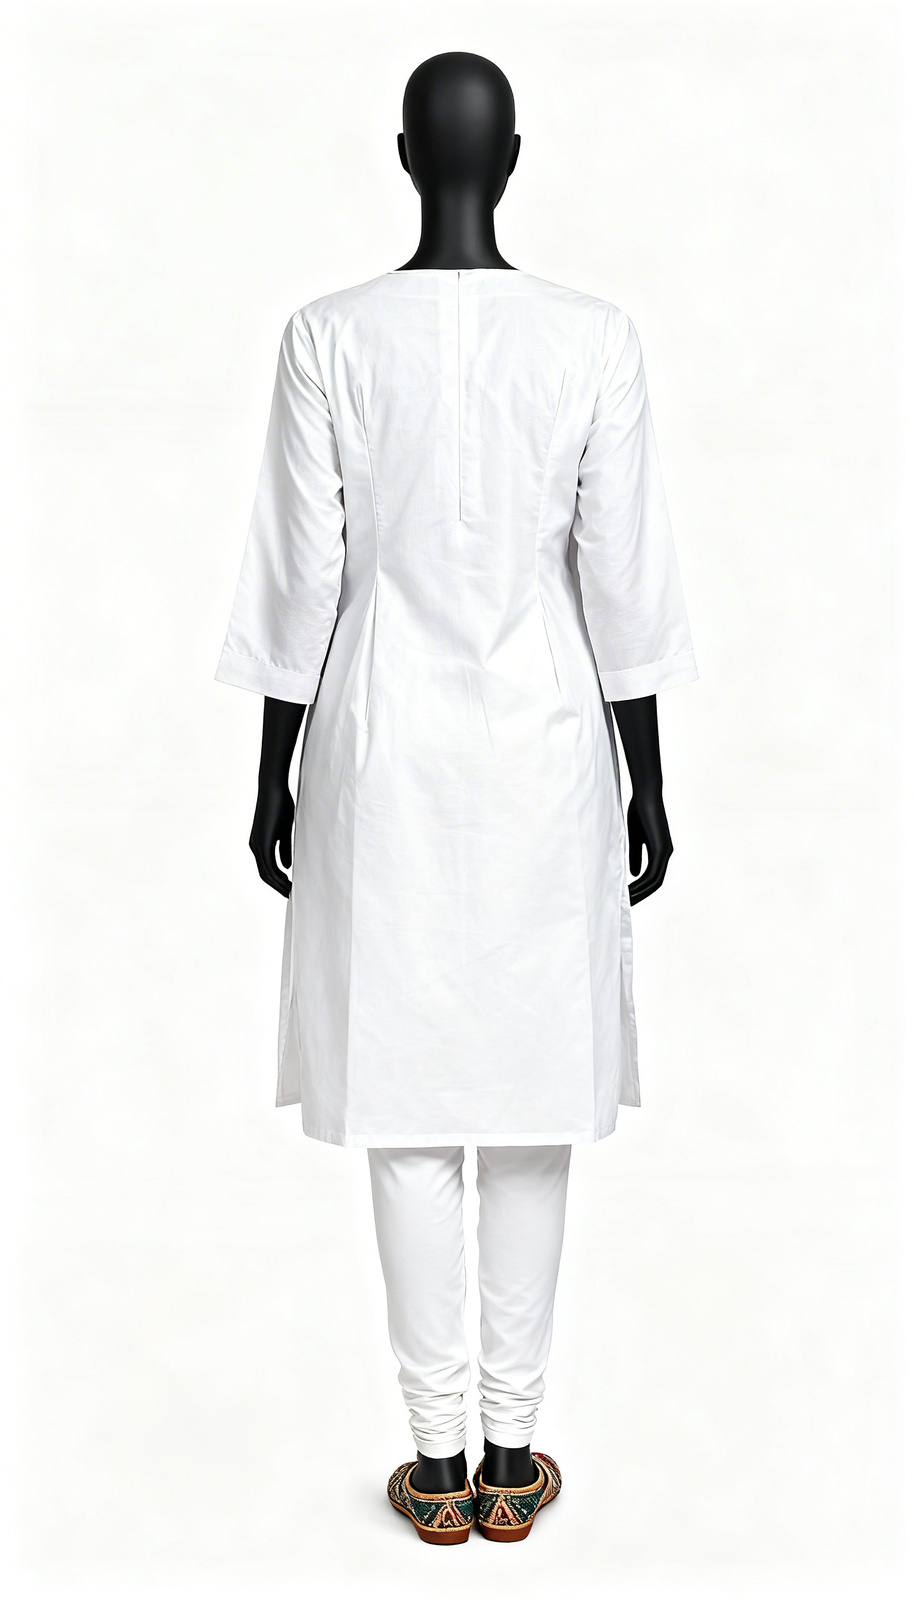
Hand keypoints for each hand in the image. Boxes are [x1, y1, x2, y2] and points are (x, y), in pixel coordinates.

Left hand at [249, 778, 294, 896]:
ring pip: (266, 873)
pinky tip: (288, 882)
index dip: (277, 880)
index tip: (289, 887)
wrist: (273, 788)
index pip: (266, 869)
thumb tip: (286, 866)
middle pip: (264, 875)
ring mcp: (256, 845)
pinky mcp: (262, 842)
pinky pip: (269, 865)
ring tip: (291, 893)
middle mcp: (254, 847)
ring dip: (279, 885)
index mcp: (259, 844)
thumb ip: (284, 848)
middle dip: (277, 887)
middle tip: (291, 896)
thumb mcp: (284, 831)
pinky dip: (278, 876)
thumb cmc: (280, 805)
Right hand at [626, 787, 672, 903]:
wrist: (646, 795)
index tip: (627, 896)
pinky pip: (652, 873)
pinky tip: (629, 889)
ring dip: (640, 893)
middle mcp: (666, 854)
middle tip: (625, 906)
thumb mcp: (634, 838)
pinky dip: (640, 884)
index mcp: (660, 852)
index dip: (641, 888)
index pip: (652, 877)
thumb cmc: (639, 812)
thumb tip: (633, 874)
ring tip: (625, 902)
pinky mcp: (661, 850)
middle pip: (655, 884)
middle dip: (641, 896)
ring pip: (654, 882)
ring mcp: (665, 853)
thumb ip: (635, 855)